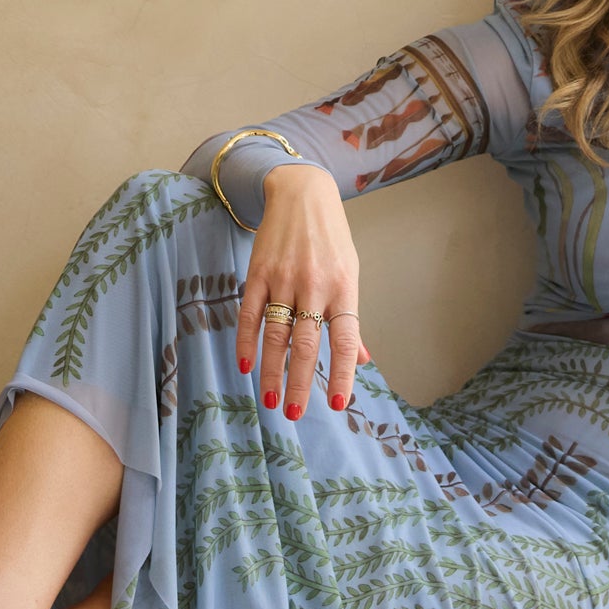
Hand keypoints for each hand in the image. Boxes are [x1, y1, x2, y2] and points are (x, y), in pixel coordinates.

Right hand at [234, 164, 370, 421]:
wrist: (302, 193)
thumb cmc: (331, 241)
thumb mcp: (350, 274)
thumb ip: (351, 319)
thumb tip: (363, 359)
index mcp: (344, 289)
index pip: (345, 339)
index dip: (341, 373)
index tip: (338, 404)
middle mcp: (315, 286)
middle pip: (307, 343)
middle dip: (299, 382)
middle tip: (293, 414)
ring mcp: (284, 279)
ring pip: (276, 334)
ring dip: (271, 371)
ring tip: (269, 400)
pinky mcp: (258, 273)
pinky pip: (250, 314)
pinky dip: (247, 341)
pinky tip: (246, 365)